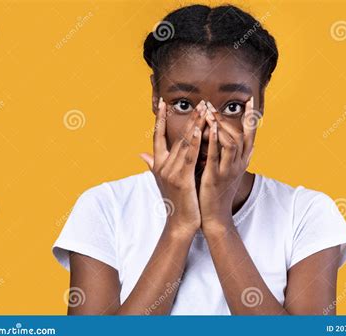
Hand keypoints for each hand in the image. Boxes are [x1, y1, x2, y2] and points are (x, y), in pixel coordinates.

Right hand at [140, 98, 207, 235]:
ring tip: (204, 109)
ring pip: (184, 143)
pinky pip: (190, 156)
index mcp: (158, 165)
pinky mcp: (182, 179)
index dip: (160, 119)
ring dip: (195, 125)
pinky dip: (195, 142)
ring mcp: (171, 172)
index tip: (163, 102)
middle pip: (175, 136)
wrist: (180, 224)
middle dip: (189, 118)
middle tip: (199, 101)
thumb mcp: (163, 181)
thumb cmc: (176, 202)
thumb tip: (141, 154)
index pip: (157, 137)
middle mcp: (162, 166)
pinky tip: (201, 130)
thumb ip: (153, 165)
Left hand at [199, 97, 255, 233]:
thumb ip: (236, 156)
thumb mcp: (231, 171)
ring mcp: (229, 170)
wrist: (214, 216)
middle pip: (241, 135)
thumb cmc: (219, 191)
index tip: (250, 99)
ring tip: (208, 111)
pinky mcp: (216, 176)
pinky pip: (217, 156)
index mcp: (242, 161)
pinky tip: (208, 127)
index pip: (250, 134)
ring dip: (220, 125)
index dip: (251, 117)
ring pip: (231, 142)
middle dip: (227, 118)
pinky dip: (214, 140)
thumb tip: (246, 144)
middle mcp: (239, 164)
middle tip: (212, 104)